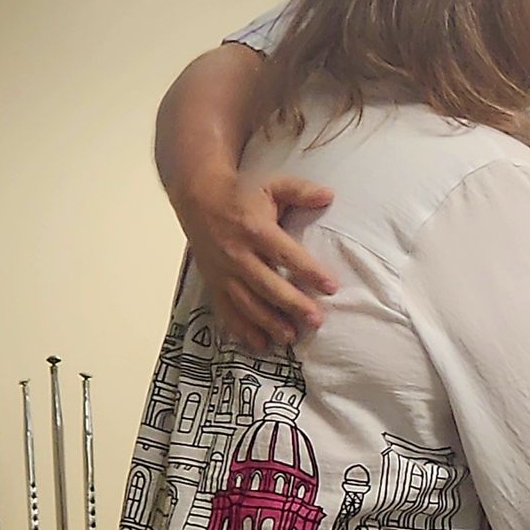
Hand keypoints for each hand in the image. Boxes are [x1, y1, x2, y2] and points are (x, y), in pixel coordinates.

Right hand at [182, 171, 337, 351]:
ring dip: (268, 322)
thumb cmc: (241, 193)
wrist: (197, 196)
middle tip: (315, 320)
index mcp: (255, 229)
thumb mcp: (271, 185)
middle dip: (292, 304)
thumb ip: (300, 191)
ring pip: (246, 301)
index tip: (331, 287)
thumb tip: (329, 195)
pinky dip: (240, 328)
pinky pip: (226, 309)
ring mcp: (223, 271)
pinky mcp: (213, 281)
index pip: (287, 255)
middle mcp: (238, 253)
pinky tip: (258, 344)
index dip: (309, 271)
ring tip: (290, 337)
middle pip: (267, 284)